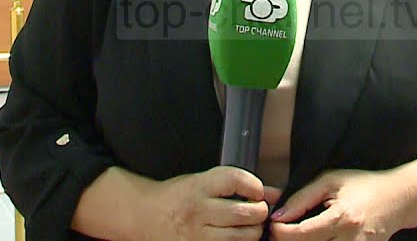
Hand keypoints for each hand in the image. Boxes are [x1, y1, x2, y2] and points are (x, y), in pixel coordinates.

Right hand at [144, 166, 280, 240]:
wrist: (145, 216)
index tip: (256, 190)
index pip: (234, 180)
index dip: (254, 185)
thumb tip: (272, 192)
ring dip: (253, 231)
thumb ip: (238, 185)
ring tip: (248, 225)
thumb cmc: (176, 197)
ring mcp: (197, 236)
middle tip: (257, 210)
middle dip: (259, 211)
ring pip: (242, 236)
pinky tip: (235, 236)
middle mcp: (197, 212)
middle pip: (244, 212)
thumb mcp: (203, 182)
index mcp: (198, 187)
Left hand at [268, 169, 408, 239]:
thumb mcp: (331, 180)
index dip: (281, 232)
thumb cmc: (365, 185)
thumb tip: (279, 215)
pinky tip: (318, 239)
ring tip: (300, 236)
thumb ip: (302, 198)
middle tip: (283, 233)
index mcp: (343, 218)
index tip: (274, 226)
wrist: (399, 198)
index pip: (302, 234)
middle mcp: (352, 240)